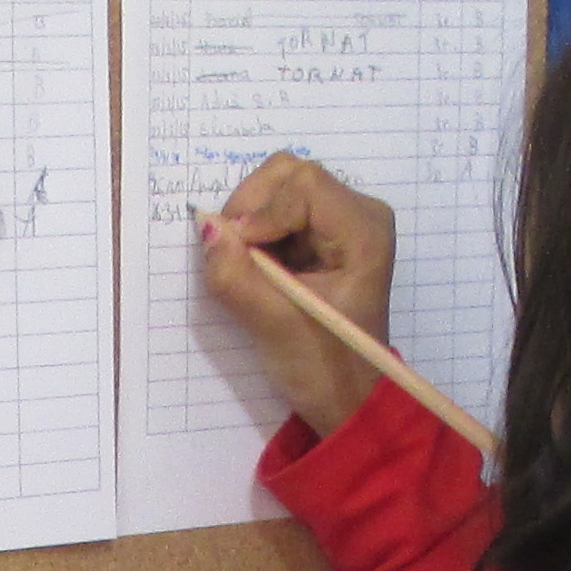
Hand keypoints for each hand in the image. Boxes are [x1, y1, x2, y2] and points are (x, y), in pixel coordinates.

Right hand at [200, 154, 397, 434]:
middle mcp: (359, 213)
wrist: (346, 397)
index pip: (303, 183)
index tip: (242, 253)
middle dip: (251, 209)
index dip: (262, 211)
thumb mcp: (274, 326)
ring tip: (253, 269)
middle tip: (237, 255)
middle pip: (290, 174)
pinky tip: (263, 270)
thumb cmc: (324, 368)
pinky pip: (278, 209)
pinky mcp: (324, 232)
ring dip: (252, 223)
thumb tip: (206, 226)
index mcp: (364, 231)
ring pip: (280, 187)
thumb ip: (236, 276)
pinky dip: (258, 233)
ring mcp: (342, 220)